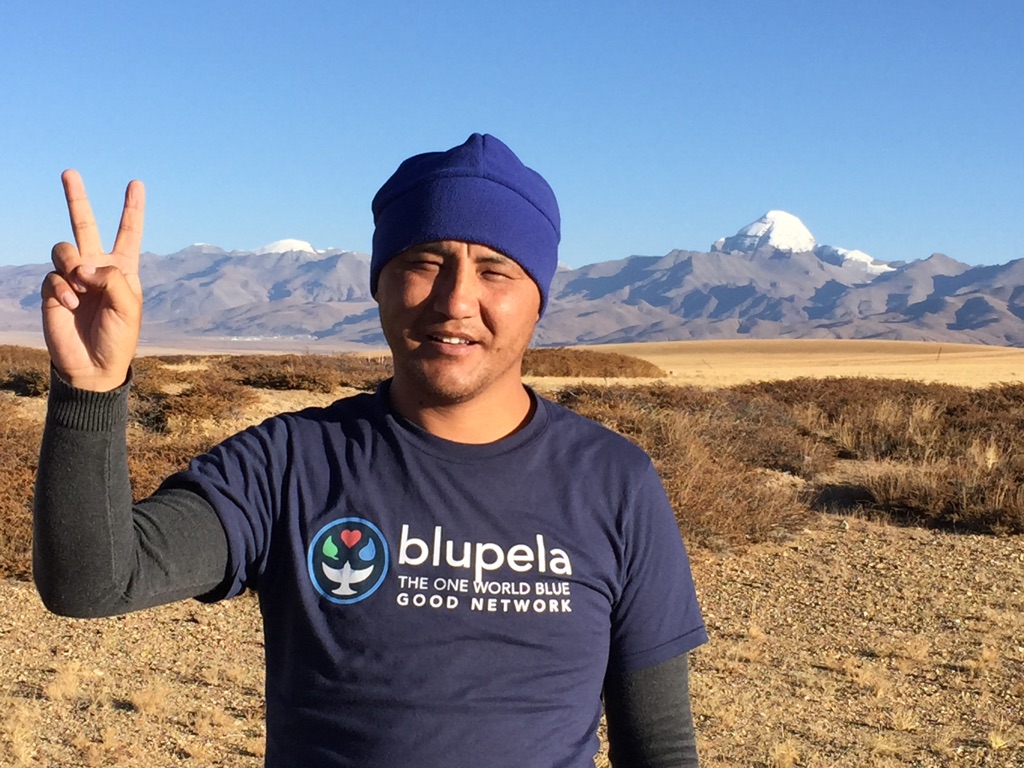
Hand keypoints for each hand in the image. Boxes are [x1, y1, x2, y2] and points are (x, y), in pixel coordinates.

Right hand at [41, 170, 145, 390]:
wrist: (92, 365)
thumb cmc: (118, 337)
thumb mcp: (128, 307)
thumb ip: (112, 279)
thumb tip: (84, 265)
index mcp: (123, 269)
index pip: (128, 233)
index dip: (132, 209)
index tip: (135, 183)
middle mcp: (97, 267)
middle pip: (85, 225)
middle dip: (76, 199)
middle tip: (69, 172)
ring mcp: (73, 277)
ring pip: (64, 248)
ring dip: (72, 264)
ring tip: (81, 287)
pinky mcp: (53, 290)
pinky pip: (54, 275)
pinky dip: (63, 289)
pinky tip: (70, 306)